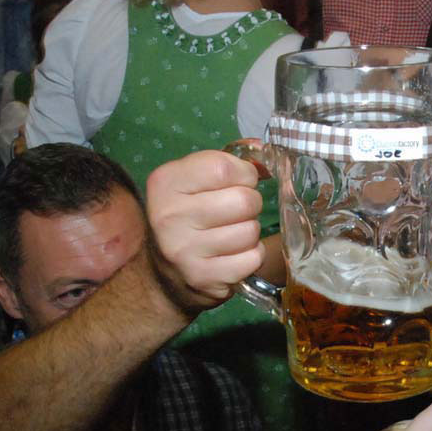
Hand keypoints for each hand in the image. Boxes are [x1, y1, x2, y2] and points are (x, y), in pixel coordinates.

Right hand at [146, 151, 265, 314]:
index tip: (240, 182)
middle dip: (250, 204)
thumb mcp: (194, 182)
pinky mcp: (203, 278)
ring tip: (232, 234)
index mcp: (166, 182)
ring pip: (250, 232)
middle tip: (237, 211)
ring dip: (250, 232)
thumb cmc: (188, 217)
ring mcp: (185, 251)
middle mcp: (170, 215)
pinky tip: (233, 255)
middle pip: (244, 201)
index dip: (244, 174)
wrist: (166, 274)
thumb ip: (228, 162)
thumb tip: (265, 153)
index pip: (224, 167)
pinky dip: (251, 256)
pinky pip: (252, 259)